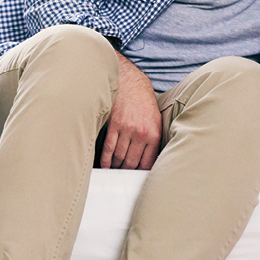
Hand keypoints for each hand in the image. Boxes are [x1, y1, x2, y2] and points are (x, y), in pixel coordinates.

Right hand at [100, 54, 161, 169]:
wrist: (130, 82)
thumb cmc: (143, 102)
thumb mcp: (155, 120)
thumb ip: (153, 140)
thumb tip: (147, 161)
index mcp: (154, 134)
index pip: (147, 162)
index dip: (140, 172)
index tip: (135, 176)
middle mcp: (141, 133)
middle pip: (132, 162)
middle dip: (126, 171)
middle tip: (122, 175)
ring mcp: (127, 129)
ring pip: (119, 156)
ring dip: (115, 166)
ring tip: (113, 171)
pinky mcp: (114, 124)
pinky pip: (108, 147)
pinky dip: (105, 158)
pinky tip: (104, 165)